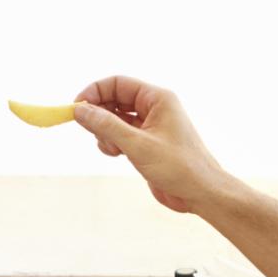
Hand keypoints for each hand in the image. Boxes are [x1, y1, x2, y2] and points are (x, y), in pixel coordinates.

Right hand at [72, 76, 230, 213]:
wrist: (201, 193)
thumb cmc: (179, 167)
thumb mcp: (138, 145)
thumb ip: (107, 126)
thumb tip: (80, 110)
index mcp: (158, 99)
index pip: (118, 83)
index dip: (94, 92)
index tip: (76, 108)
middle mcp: (155, 108)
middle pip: (115, 100)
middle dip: (99, 114)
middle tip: (88, 129)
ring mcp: (151, 126)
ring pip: (116, 119)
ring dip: (105, 131)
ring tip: (112, 148)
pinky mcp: (147, 144)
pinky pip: (121, 135)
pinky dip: (112, 142)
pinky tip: (115, 154)